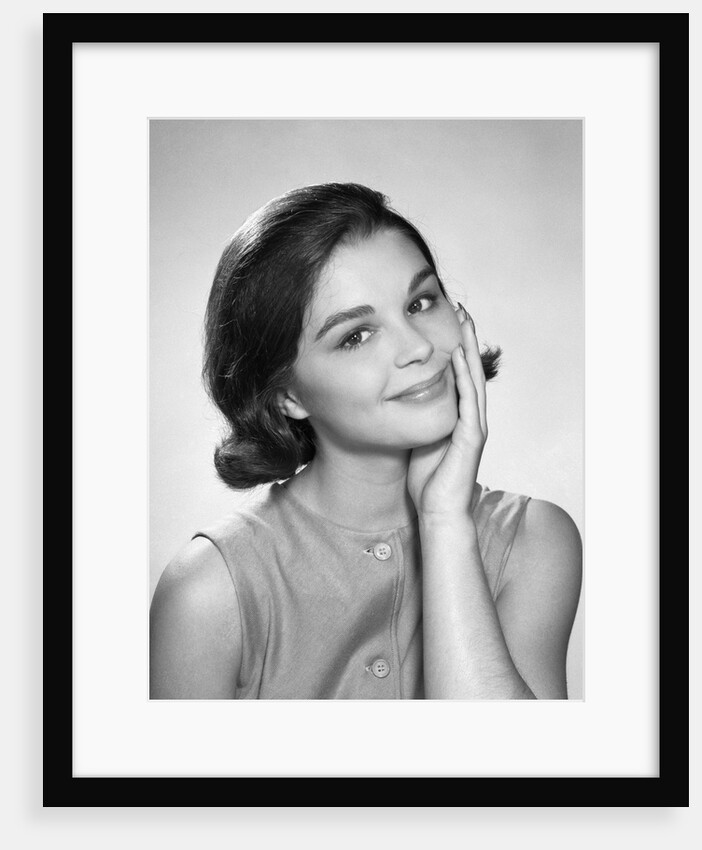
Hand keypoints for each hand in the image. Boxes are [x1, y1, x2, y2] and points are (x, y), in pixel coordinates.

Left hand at [407, 304, 487, 519]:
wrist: (438, 512)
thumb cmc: (427, 480)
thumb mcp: (419, 439)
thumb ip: (418, 418)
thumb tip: (401, 397)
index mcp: (459, 418)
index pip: (460, 375)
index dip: (457, 347)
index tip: (449, 321)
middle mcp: (471, 418)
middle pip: (471, 370)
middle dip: (467, 339)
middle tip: (462, 309)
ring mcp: (474, 427)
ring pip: (474, 380)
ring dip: (470, 350)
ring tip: (465, 322)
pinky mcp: (471, 438)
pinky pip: (469, 402)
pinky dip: (465, 378)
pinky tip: (459, 357)